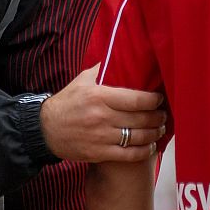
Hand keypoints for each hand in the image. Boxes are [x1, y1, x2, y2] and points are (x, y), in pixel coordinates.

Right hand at [40, 65, 166, 161]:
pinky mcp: (99, 153)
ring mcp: (101, 137)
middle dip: (158, 117)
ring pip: (137, 137)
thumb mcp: (82, 81)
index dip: (153, 100)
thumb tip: (119, 55)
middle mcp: (102, 117)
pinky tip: (151, 146)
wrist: (45, 129)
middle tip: (164, 114)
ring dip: (154, 134)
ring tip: (160, 129)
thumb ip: (102, 70)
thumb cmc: (66, 102)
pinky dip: (143, 151)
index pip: (135, 98)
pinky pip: (128, 155)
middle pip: (140, 119)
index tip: (160, 98)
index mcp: (99, 96)